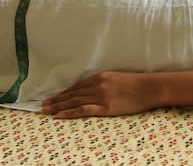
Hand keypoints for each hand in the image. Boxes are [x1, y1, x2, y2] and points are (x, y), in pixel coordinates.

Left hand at [42, 71, 157, 118]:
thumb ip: (103, 82)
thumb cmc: (136, 83)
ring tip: (46, 110)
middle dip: (56, 99)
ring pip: (74, 101)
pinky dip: (69, 112)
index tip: (52, 97)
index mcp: (100, 76)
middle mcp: (97, 85)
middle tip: (42, 105)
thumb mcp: (116, 77)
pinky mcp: (105, 107)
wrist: (149, 88)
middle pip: (72, 94)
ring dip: (58, 106)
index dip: (63, 93)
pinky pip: (83, 110)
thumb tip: (91, 88)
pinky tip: (59, 115)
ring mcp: (100, 96)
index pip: (76, 86)